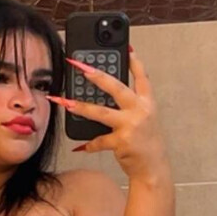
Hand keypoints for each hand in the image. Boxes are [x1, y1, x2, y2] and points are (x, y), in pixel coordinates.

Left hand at [48, 48, 170, 182]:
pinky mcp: (121, 141)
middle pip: (116, 87)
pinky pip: (98, 140)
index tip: (125, 46)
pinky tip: (79, 146)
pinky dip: (88, 144)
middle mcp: (141, 110)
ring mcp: (131, 125)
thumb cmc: (146, 143)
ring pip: (100, 112)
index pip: (142, 77)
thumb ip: (130, 106)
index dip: (134, 61)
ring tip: (63, 101)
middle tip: (80, 67)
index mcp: (148, 103)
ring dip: (79, 107)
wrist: (153, 168)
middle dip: (96, 75)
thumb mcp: (145, 120)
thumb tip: (105, 94)